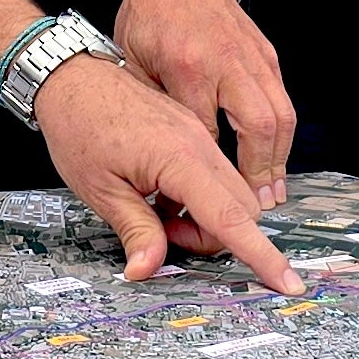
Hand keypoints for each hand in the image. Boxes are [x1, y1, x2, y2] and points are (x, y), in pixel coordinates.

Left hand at [31, 52, 301, 292]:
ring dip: (205, 217)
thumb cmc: (79, 125)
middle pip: (239, 209)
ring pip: (231, 193)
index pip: (231, 217)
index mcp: (180, 157)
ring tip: (155, 210)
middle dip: (212, 236)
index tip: (287, 283)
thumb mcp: (99, 188)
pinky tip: (160, 192)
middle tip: (160, 231)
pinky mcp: (193, 132)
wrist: (71, 75)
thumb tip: (147, 270)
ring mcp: (199, 135)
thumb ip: (135, 231)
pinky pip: (216, 175)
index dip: (261, 255)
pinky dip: (200, 197)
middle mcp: (199, 144)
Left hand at [110, 0, 293, 205]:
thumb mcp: (132, 65)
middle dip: (261, 172)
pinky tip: (272, 158)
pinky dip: (281, 134)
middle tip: (258, 209)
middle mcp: (227, 63)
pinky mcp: (266, 54)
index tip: (209, 200)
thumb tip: (164, 157)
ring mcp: (252, 57)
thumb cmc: (148, 18)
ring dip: (278, 158)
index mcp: (187, 66)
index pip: (208, 134)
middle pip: (258, 127)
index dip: (210, 168)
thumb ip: (150, 112)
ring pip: (281, 116)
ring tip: (270, 193)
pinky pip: (282, 100)